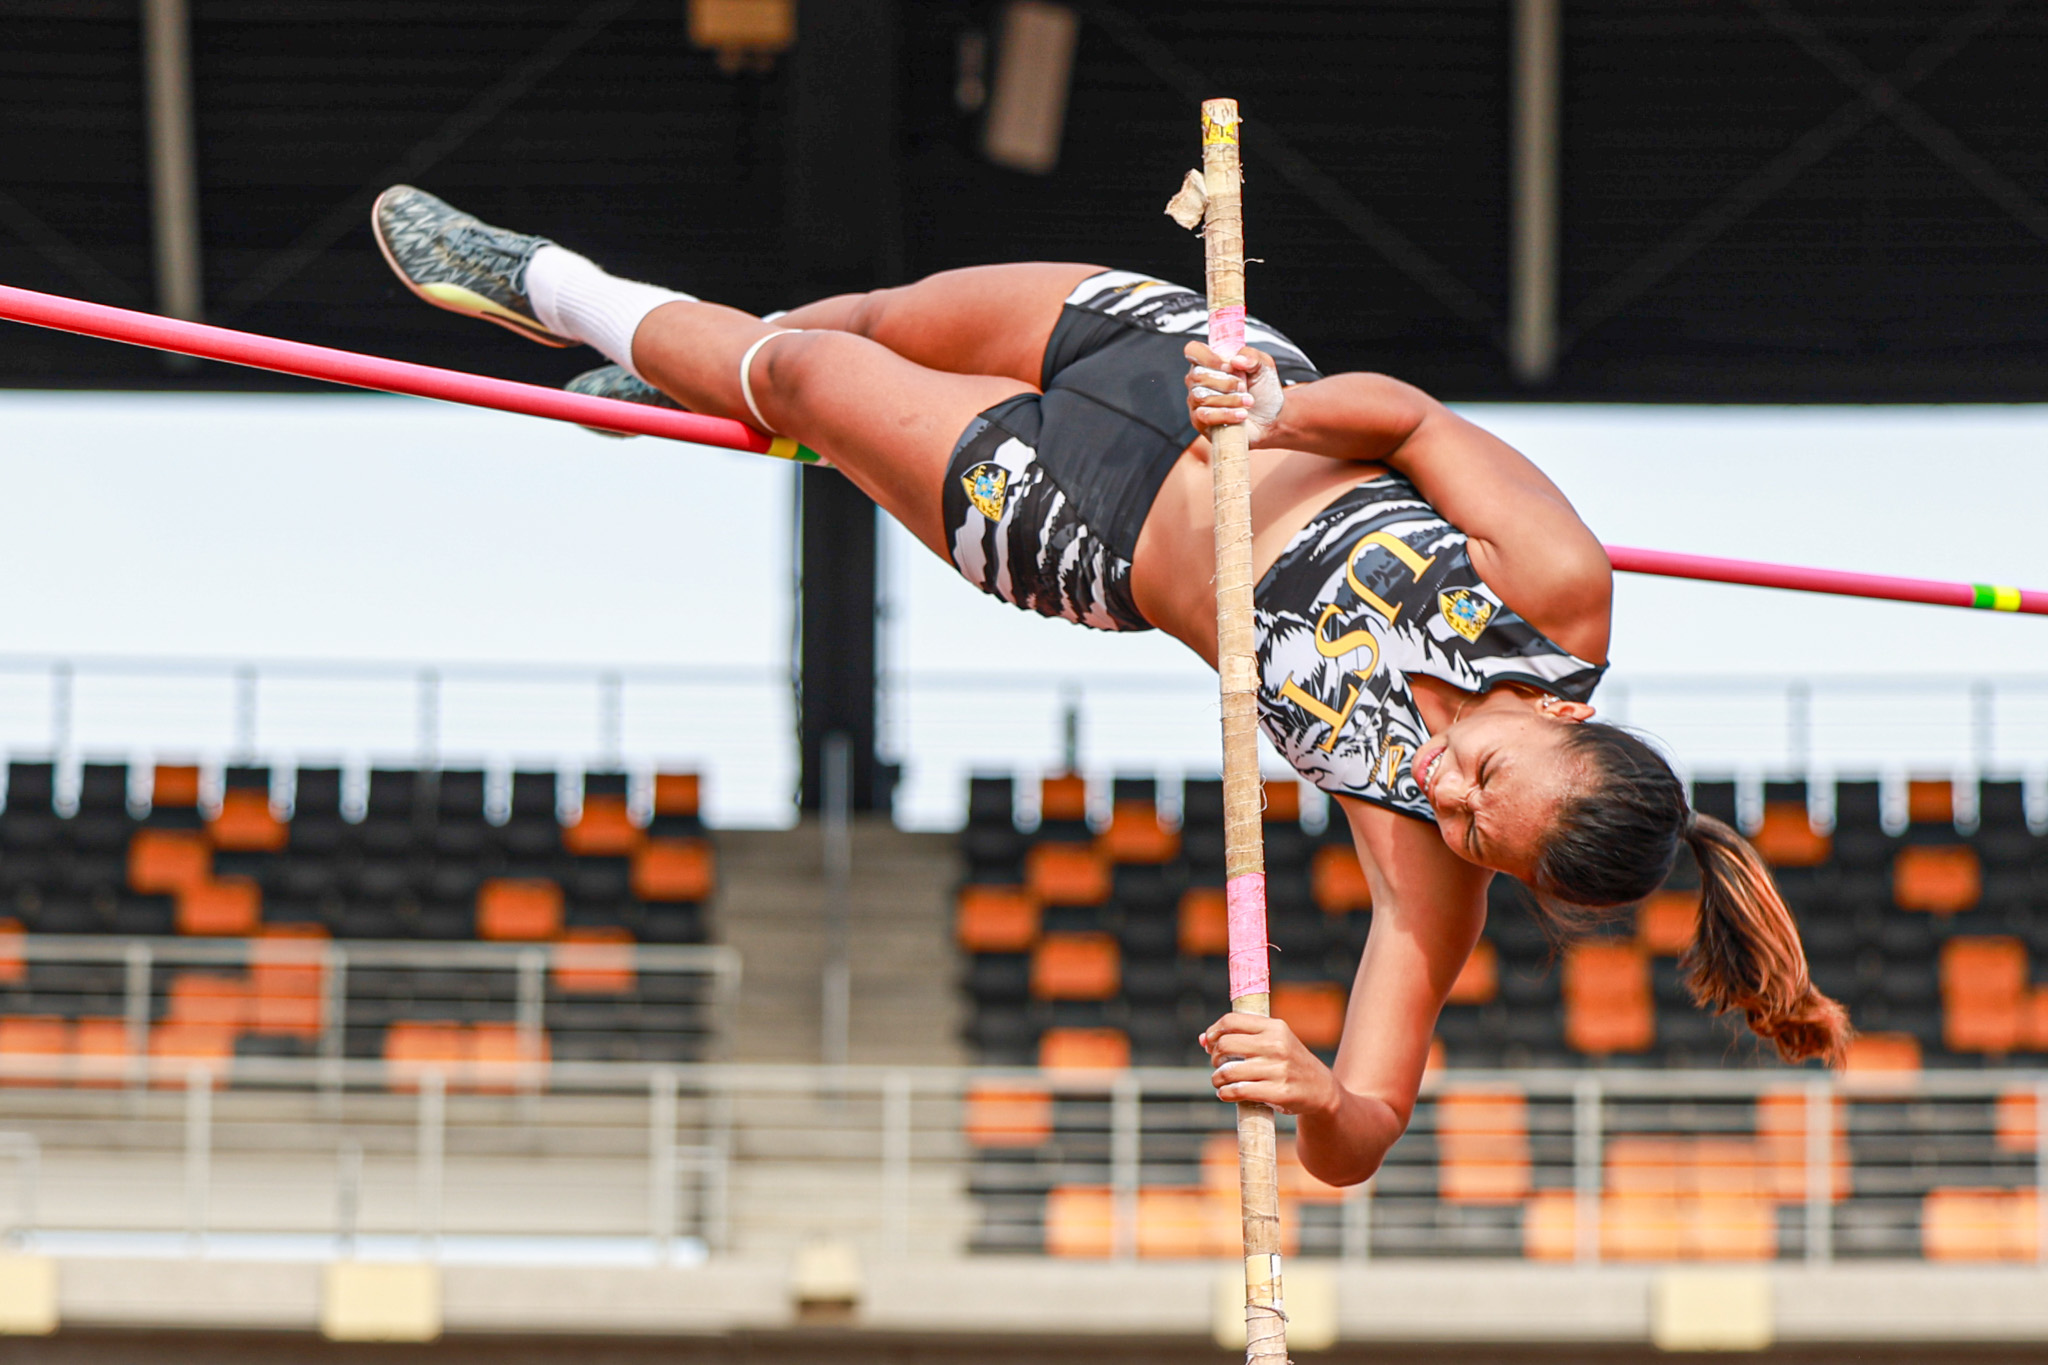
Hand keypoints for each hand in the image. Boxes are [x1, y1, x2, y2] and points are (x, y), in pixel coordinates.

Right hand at [1185, 341, 1284, 446]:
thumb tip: (1236, 360)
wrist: (1270, 419)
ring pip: (1202, 396)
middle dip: (1226, 382)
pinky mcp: (1200, 421)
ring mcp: (1196, 401)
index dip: (1208, 357)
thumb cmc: (1262, 391)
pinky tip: (1242, 415)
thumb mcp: (1264, 367)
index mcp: (1210, 362)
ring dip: (1230, 399)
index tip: (1230, 366)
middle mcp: (1199, 380)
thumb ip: (1252, 356)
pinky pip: (1205, 416)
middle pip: (1198, 375)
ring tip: (1248, 402)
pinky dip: (1226, 414)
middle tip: (1244, 387)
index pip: (1194, 351)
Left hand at [1199, 1011, 1341, 1116]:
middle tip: (1217, 1065)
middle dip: (1214, 1057)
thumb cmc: (1290, 1062)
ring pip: (1228, 1071)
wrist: (1322, 1089)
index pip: (1231, 1021)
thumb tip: (1202, 1039)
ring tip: (1219, 1082)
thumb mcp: (1274, 1040)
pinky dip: (1225, 1093)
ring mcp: (1278, 1069)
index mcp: (1275, 1027)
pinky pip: (1239, 1091)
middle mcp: (1276, 1045)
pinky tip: (1226, 1093)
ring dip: (1216, 1078)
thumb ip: (1242, 1036)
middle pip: (1225, 1045)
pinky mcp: (1278, 1092)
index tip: (1209, 1044)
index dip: (1213, 1032)